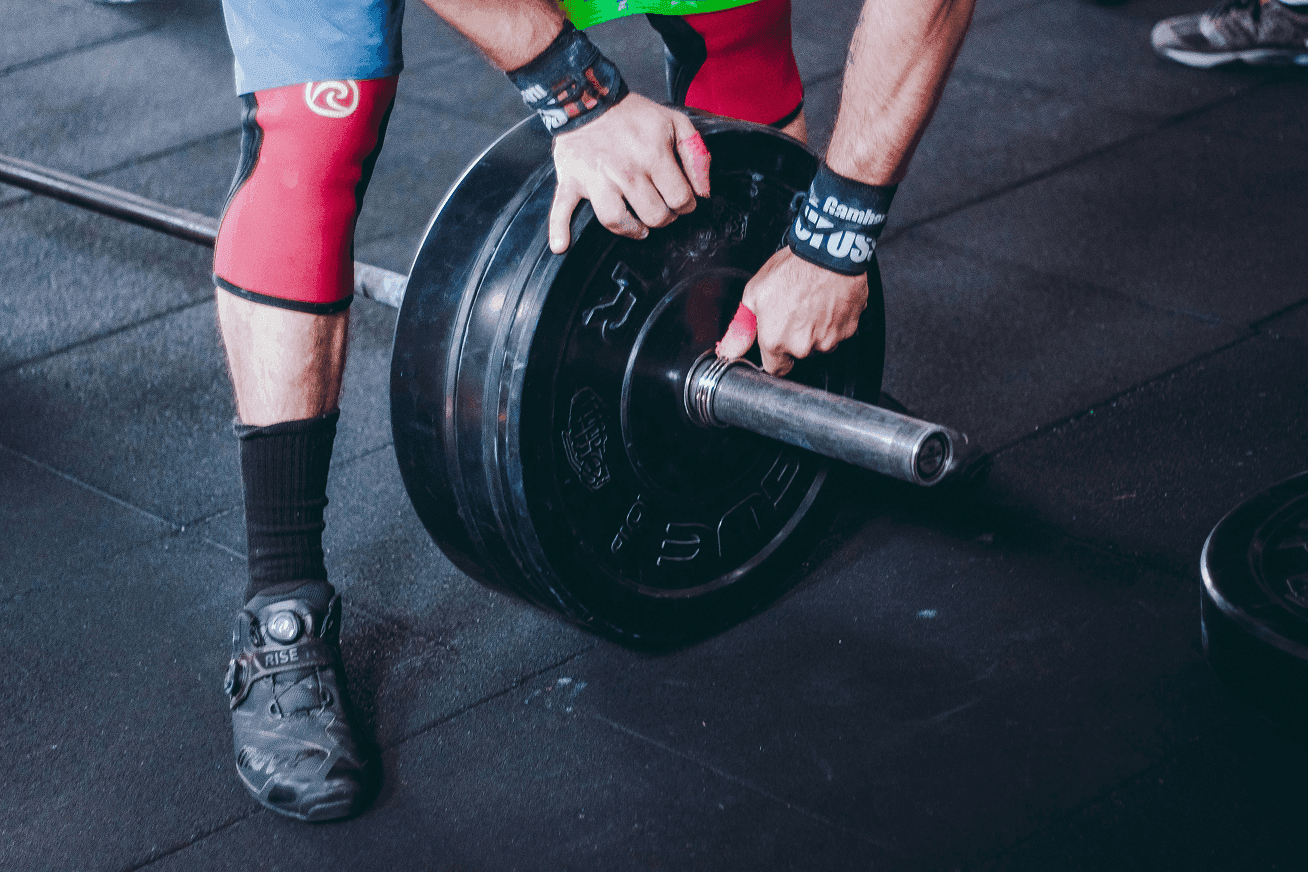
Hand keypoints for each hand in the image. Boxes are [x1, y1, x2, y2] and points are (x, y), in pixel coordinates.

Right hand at [549, 94, 710, 252]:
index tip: (680, 201)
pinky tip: (561, 245)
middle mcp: (625, 170)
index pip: (680, 199)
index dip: (686, 204)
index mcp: (653, 155)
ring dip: (631, 230)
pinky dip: (558, 229)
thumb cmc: (632, 114)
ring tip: (637, 227)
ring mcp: (596, 178)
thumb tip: (703, 191)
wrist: (588, 98)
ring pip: (616, 220)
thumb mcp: (675, 123)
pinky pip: (562, 209)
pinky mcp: (571, 180)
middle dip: (663, 217)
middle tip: (661, 210)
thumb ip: (696, 154)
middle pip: (654, 216)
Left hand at [715, 248, 867, 375]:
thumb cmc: (792, 269)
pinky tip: (827, 302)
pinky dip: (834, 321)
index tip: (778, 342)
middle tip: (795, 310)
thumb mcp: (754, 293)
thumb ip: (742, 328)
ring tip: (812, 303)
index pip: (775, 368)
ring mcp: (828, 340)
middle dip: (796, 338)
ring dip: (816, 330)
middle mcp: (802, 346)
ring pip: (820, 344)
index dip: (776, 355)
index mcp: (775, 341)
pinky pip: (839, 332)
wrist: (828, 253)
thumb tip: (730, 349)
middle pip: (798, 353)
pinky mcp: (848, 330)